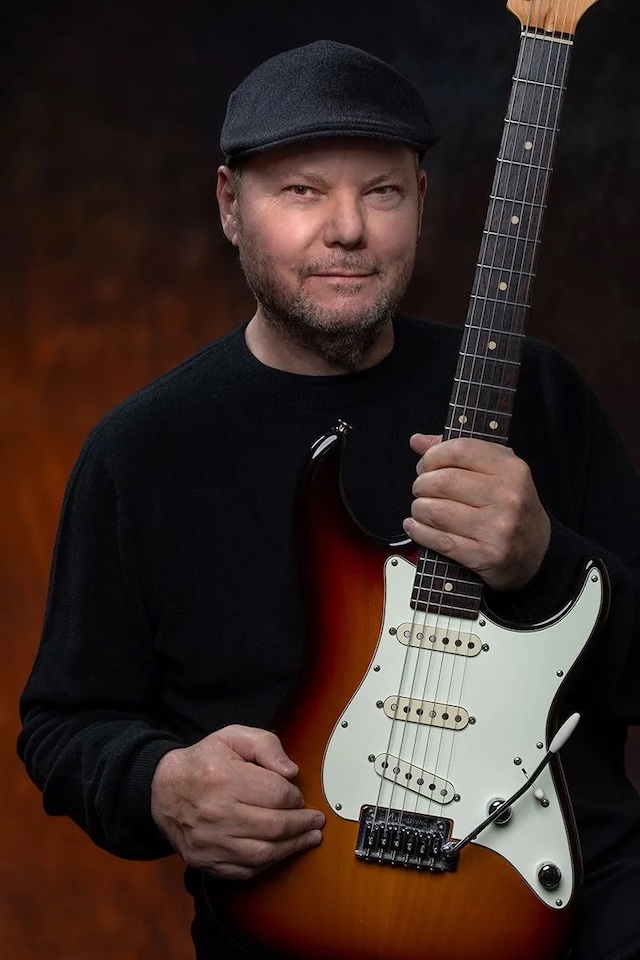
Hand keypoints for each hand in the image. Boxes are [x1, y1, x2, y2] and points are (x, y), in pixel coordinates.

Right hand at [150, 725, 324, 879]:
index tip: (300, 796)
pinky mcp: (205, 861)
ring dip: (292, 848)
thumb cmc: (203, 761)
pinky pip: (245, 871)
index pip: (276, 794)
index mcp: (224, 778)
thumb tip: (291, 772)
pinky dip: (268, 864)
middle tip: (316, 821)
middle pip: (274, 826)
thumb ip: (265, 746)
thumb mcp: (232, 737)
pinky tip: (280, 852)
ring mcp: (210, 842)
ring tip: (308, 838)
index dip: (295, 797)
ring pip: (263, 853)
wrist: (163, 789)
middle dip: (302, 825)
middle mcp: (216, 813)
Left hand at [402, 434, 550, 590]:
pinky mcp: (486, 555)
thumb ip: (459, 452)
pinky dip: (419, 532)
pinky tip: (416, 526)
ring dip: (419, 509)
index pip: (459, 450)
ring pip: (436, 512)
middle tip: (421, 489)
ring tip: (421, 508)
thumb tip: (418, 441)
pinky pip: (439, 541)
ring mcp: (497, 528)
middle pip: (443, 481)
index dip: (432, 456)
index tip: (426, 465)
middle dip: (422, 484)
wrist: (536, 550)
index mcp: (511, 469)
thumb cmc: (512, 506)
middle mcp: (507, 496)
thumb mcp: (497, 471)